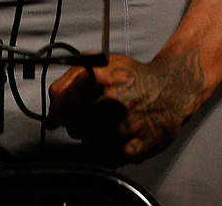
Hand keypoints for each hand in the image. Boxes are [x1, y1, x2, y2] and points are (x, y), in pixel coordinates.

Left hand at [47, 51, 204, 165]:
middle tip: (98, 113)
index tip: (60, 115)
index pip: (60, 103)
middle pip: (73, 128)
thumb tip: (50, 117)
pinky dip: (111, 149)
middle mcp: (109, 102)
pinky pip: (106, 157)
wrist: (171, 90)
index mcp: (98, 77)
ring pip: (88, 145)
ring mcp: (121, 127)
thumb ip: (69, 82)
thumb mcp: (100, 63)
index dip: (58, 111)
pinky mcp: (132, 149)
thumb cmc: (132, 76)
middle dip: (80, 122)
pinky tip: (122, 133)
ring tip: (113, 123)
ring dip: (95, 137)